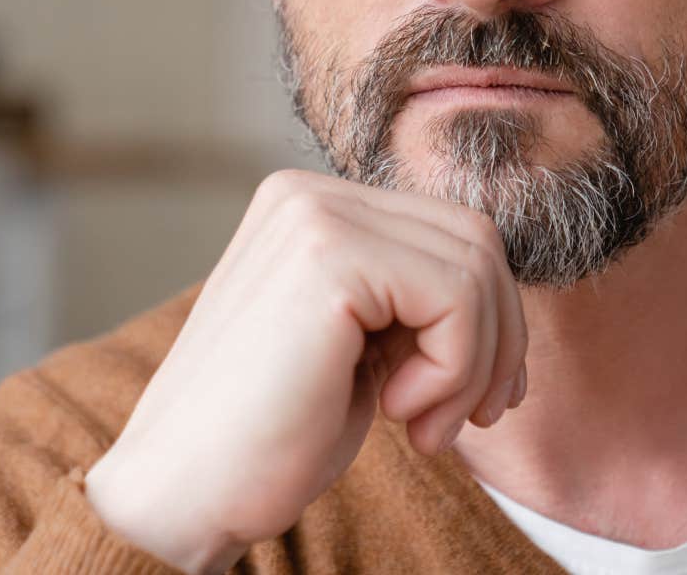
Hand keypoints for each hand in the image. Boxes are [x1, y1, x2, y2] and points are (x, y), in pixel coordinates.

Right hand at [82, 169, 528, 573]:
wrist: (182, 494)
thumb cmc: (271, 435)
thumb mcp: (357, 344)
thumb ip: (409, 297)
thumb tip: (504, 293)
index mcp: (311, 206)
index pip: (452, 232)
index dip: (491, 319)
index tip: (479, 399)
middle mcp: (309, 192)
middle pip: (475, 240)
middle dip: (498, 339)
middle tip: (471, 419)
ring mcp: (316, 216)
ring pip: (476, 269)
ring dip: (474, 367)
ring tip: (426, 429)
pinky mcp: (331, 258)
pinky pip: (457, 299)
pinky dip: (454, 371)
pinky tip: (399, 414)